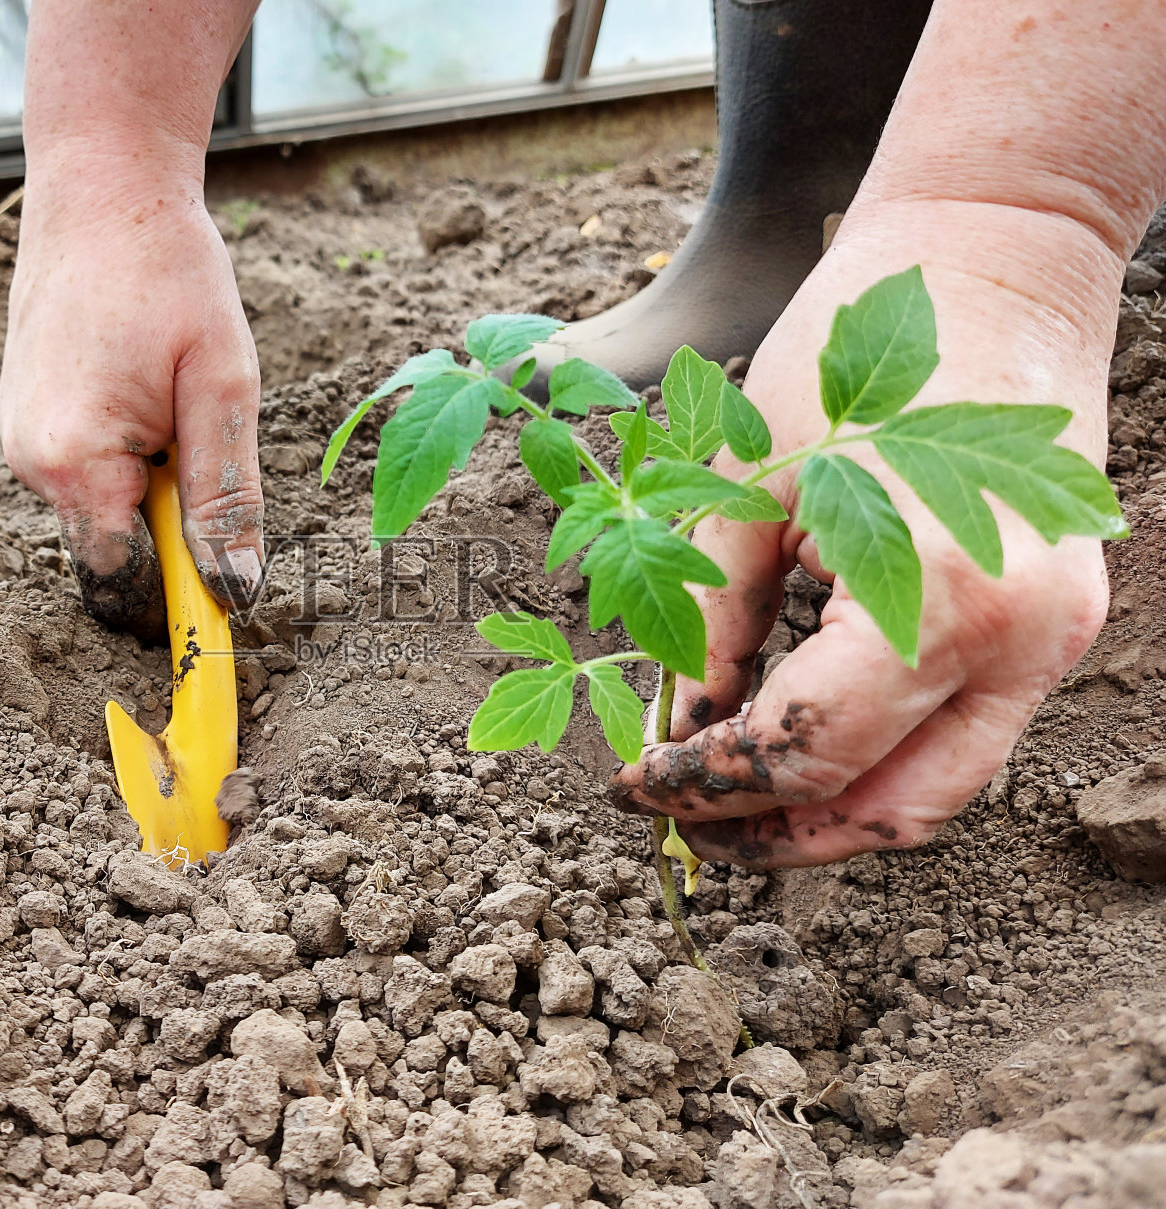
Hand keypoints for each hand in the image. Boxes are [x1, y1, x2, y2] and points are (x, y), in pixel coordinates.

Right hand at [0, 164, 263, 638]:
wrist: (100, 184)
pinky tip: (147, 390)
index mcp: (73, 460)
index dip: (178, 597)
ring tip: (173, 396)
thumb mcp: (222, 384)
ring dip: (154, 485)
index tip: (231, 603)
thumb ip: (226, 495)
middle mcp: (29, 462)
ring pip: (104, 510)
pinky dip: (130, 458)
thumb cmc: (167, 270)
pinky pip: (87, 473)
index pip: (124, 579)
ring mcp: (19, 441)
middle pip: (116, 549)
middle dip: (173, 527)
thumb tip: (235, 591)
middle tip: (206, 441)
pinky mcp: (26, 422)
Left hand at [612, 203, 1114, 866]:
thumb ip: (710, 623)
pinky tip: (803, 740)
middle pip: (883, 808)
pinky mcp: (1058, 625)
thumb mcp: (750, 485)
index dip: (703, 784)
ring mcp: (1054, 639)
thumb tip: (675, 727)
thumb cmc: (857, 349)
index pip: (801, 752)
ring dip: (832, 815)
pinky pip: (965, 737)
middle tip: (684, 824)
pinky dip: (881, 759)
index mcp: (935, 596)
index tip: (634, 785)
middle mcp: (1017, 641)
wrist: (993, 255)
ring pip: (937, 792)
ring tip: (737, 804)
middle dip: (772, 833)